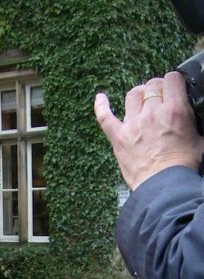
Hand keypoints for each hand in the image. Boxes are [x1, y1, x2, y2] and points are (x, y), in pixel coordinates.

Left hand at [94, 71, 203, 189]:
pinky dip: (101, 106)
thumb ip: (195, 123)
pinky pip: (105, 117)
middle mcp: (152, 113)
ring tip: (142, 98)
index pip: (172, 79)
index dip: (174, 81)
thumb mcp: (200, 138)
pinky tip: (100, 98)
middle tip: (161, 95)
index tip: (174, 86)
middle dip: (158, 87)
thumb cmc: (184, 164)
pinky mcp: (118, 137)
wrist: (164, 183)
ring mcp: (133, 124)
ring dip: (138, 93)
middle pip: (152, 86)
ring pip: (132, 95)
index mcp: (175, 110)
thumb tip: (195, 119)